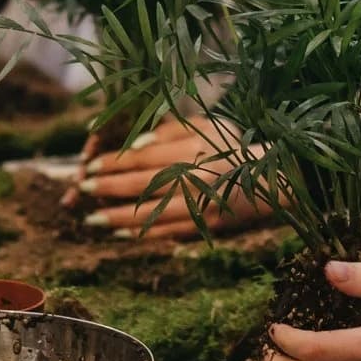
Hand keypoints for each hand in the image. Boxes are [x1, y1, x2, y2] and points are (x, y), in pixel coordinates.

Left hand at [68, 122, 276, 240]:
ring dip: (118, 217)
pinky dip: (144, 233)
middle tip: (82, 191)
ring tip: (92, 219)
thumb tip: (137, 144)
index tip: (90, 167)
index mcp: (195, 149)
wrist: (278, 179)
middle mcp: (196, 178)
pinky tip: (121, 233)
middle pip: (143, 184)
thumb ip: (172, 132)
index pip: (144, 157)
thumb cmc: (237, 148)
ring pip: (152, 213)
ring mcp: (202, 204)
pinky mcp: (207, 225)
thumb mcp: (209, 127)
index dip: (114, 163)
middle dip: (108, 189)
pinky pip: (169, 231)